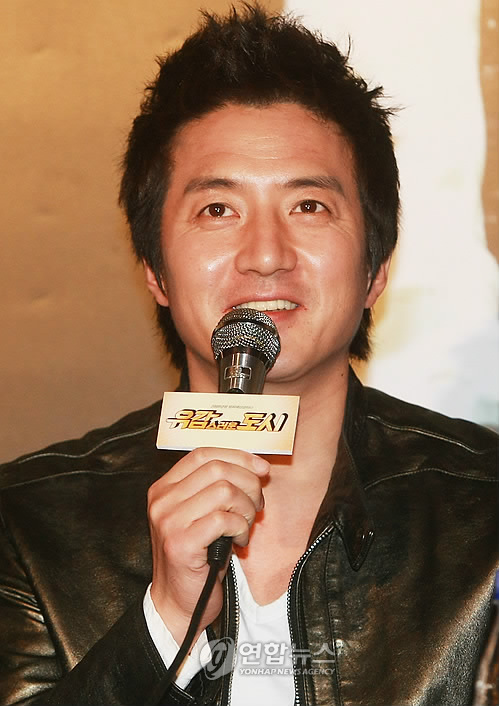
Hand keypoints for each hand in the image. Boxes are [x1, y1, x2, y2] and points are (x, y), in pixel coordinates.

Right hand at [148, 447, 269, 645]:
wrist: (178, 604)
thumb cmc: (198, 557)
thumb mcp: (203, 515)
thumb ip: (218, 488)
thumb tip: (257, 466)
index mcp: (164, 488)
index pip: (203, 453)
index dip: (237, 456)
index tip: (261, 468)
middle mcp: (162, 500)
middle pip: (217, 469)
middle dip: (248, 484)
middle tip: (256, 506)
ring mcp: (168, 521)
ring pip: (224, 491)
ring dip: (246, 508)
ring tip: (246, 526)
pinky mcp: (181, 544)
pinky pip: (224, 519)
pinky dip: (241, 528)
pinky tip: (239, 541)